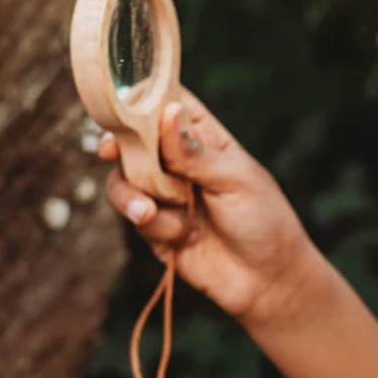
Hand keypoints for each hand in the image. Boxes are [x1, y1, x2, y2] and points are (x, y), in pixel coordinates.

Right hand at [99, 87, 318, 325]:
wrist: (268, 280)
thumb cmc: (263, 219)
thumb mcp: (235, 179)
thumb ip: (194, 152)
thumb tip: (168, 111)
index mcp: (204, 138)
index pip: (168, 102)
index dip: (142, 97)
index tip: (124, 105)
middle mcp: (178, 161)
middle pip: (134, 137)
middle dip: (120, 144)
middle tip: (109, 149)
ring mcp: (165, 193)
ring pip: (124, 177)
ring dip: (133, 193)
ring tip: (151, 213)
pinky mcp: (155, 226)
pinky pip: (135, 214)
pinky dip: (156, 224)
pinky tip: (185, 236)